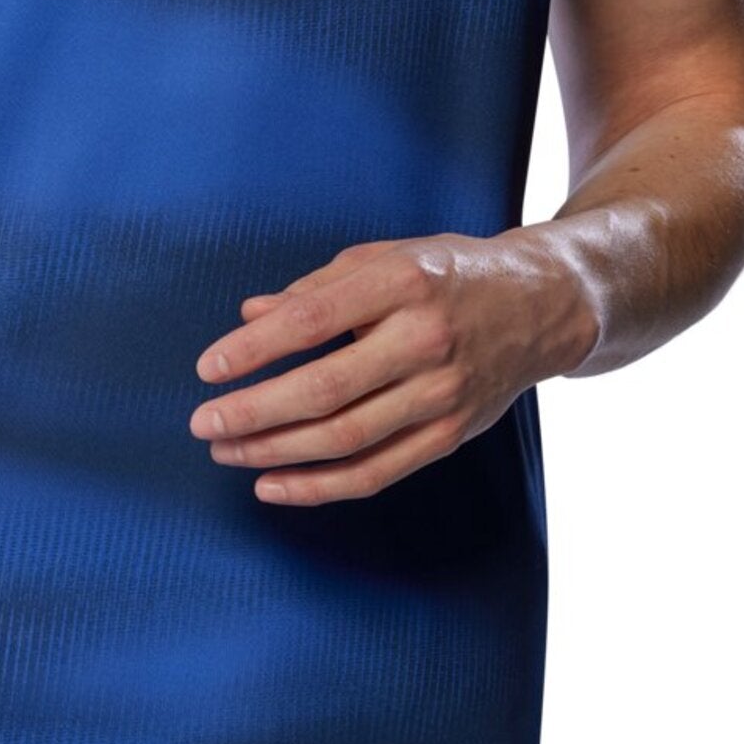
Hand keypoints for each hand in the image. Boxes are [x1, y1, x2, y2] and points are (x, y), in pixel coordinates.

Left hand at [190, 230, 597, 504]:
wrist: (540, 306)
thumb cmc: (446, 274)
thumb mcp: (384, 257)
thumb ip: (315, 287)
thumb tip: (248, 315)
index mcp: (402, 283)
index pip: (313, 320)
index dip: (255, 349)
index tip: (207, 368)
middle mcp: (425, 340)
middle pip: (326, 389)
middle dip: (254, 411)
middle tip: (203, 422)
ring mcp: (442, 394)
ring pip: (346, 438)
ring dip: (276, 452)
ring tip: (225, 451)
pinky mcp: (450, 435)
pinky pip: (376, 472)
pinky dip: (319, 486)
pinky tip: (273, 485)